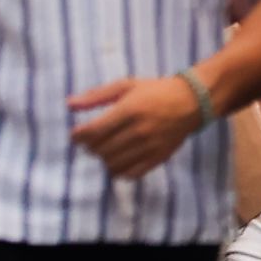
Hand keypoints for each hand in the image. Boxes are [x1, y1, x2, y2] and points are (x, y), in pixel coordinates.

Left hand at [67, 76, 204, 180]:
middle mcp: (140, 130)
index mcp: (130, 109)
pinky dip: (119, 170)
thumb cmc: (156, 91)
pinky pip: (130, 174)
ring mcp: (150, 146)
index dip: (78, 136)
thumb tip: (68, 104)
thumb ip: (96, 96)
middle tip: (95, 140)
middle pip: (100, 150)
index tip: (76, 134)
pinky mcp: (159, 157)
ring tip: (108, 148)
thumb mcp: (126, 86)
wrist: (193, 101)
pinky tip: (120, 160)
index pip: (93, 132)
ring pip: (112, 164)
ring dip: (104, 158)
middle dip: (91, 147)